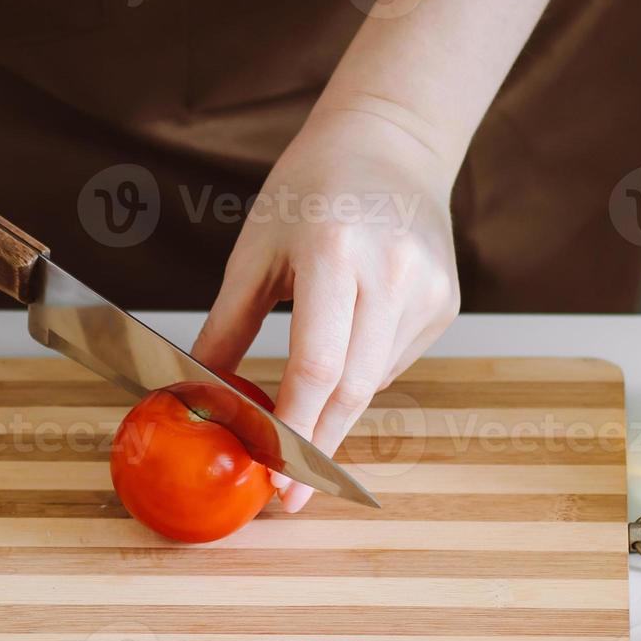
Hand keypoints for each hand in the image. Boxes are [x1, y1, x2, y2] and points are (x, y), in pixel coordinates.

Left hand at [192, 108, 460, 511]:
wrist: (389, 141)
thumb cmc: (309, 190)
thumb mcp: (254, 251)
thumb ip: (226, 328)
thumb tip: (195, 396)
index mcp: (336, 254)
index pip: (317, 367)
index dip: (293, 432)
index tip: (273, 480)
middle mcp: (392, 274)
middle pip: (351, 390)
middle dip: (315, 451)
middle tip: (287, 499)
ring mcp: (427, 291)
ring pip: (372, 382)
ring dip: (332, 412)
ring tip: (302, 417)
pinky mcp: (444, 303)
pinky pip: (389, 362)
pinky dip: (357, 375)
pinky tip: (344, 344)